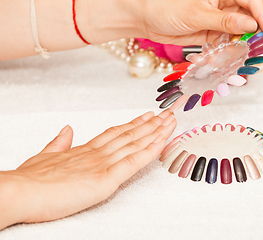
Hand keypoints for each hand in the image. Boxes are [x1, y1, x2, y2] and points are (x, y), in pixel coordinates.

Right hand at [0, 110, 175, 229]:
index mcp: (84, 150)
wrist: (21, 191)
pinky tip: (163, 141)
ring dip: (156, 132)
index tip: (147, 116)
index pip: (115, 133)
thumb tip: (67, 129)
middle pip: (130, 134)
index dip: (133, 124)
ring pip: (136, 143)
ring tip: (170, 121)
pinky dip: (151, 150)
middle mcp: (97, 153)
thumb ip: (59, 143)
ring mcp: (103, 163)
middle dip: (151, 124)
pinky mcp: (106, 178)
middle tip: (167, 113)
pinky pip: (135, 161)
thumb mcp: (45, 157)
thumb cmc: (31, 180)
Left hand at [139, 0, 262, 45]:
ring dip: (248, 43)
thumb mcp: (197, 13)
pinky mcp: (215, 32)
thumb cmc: (167, 8)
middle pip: (254, 14)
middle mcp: (226, 3)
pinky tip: (235, 57)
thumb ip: (224, 20)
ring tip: (249, 55)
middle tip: (262, 46)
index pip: (252, 1)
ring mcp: (221, 18)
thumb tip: (251, 24)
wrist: (148, 19)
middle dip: (261, 29)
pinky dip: (234, 50)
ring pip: (244, 30)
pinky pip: (230, 41)